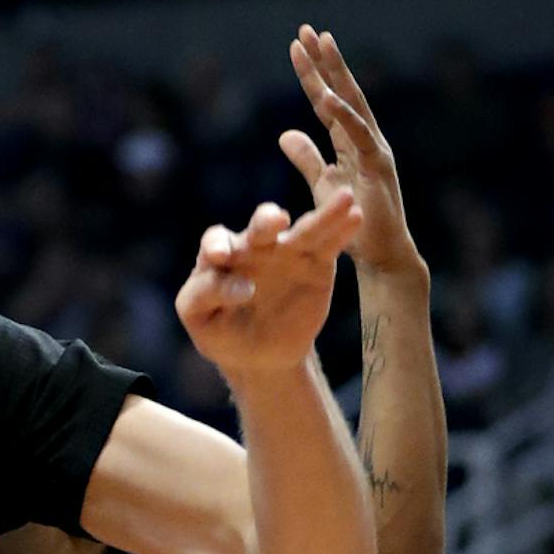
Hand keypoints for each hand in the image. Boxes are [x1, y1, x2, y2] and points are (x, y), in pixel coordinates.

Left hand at [176, 181, 359, 382]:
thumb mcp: (198, 318)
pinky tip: (355, 216)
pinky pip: (329, 245)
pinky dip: (342, 230)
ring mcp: (287, 252)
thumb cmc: (220, 332)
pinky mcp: (315, 264)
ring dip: (323, 214)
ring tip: (344, 197)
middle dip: (267, 221)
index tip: (221, 258)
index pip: (216, 241)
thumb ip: (204, 296)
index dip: (217, 245)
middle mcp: (255, 246)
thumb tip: (242, 287)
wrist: (258, 355)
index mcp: (221, 255)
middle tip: (276, 221)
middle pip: (261, 226)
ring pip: (304, 230)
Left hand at [281, 28, 419, 280]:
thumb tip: (285, 133)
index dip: (312, 73)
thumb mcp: (323, 183)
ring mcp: (375, 150)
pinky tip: (325, 95)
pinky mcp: (378, 167)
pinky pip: (358, 135)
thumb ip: (307, 158)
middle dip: (325, 61)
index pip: (327, 100)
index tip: (297, 45)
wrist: (380, 256)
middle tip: (307, 29)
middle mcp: (366, 138)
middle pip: (342, 91)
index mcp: (351, 140)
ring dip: (335, 74)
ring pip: (352, 104)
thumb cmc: (354, 221)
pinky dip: (343, 115)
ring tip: (320, 45)